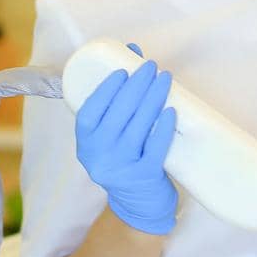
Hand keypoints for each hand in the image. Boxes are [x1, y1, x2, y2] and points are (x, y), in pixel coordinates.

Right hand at [73, 40, 178, 234]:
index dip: (105, 91)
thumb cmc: (123, 160)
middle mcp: (99, 157)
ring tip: (164, 78)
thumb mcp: (108, 138)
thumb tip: (132, 52)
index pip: (89, 114)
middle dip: (136, 86)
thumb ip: (114, 104)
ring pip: (138, 127)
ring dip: (152, 99)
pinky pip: (155, 148)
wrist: (139, 205)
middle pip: (118, 116)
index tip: (122, 71)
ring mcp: (122, 168)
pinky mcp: (145, 176)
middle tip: (150, 66)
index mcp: (85, 144)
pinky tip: (171, 109)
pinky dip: (163, 127)